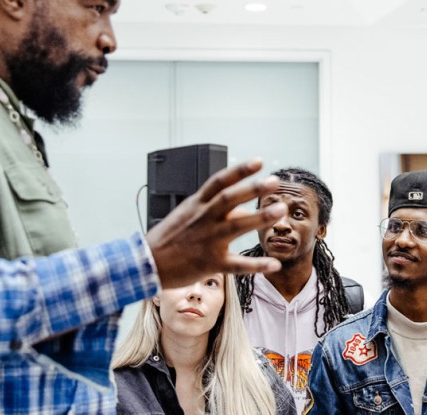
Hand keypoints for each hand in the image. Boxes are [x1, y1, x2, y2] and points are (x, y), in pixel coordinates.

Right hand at [145, 159, 284, 288]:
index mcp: (197, 204)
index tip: (259, 161)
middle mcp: (203, 219)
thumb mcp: (188, 215)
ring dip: (259, 218)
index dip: (239, 170)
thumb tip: (245, 209)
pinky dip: (256, 266)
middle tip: (274, 182)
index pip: (219, 181)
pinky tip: (274, 265)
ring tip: (280, 211)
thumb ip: (216, 209)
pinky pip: (237, 265)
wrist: (146, 264)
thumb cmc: (168, 238)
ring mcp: (207, 240)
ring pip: (236, 226)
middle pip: (229, 199)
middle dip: (252, 189)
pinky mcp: (210, 263)